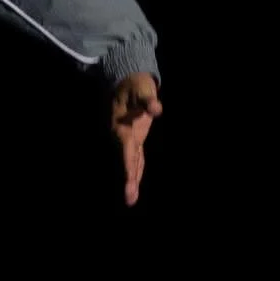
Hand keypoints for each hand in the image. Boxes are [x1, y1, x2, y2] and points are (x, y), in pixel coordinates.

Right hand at [111, 72, 162, 205]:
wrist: (126, 80)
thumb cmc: (135, 84)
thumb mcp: (143, 89)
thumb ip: (149, 100)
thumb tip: (157, 109)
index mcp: (122, 126)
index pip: (126, 150)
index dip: (128, 166)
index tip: (129, 181)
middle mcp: (122, 135)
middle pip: (126, 161)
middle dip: (129, 180)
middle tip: (130, 200)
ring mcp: (127, 137)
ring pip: (130, 162)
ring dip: (131, 179)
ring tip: (131, 199)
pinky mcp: (133, 137)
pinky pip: (134, 157)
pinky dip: (135, 170)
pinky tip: (134, 181)